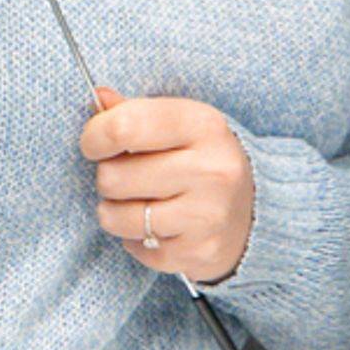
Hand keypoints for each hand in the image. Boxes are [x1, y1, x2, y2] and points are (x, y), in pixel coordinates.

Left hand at [80, 86, 252, 283]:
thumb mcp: (178, 124)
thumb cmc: (201, 160)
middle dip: (108, 177)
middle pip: (112, 176)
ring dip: (115, 212)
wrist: (255, 212)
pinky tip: (157, 227)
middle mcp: (209, 169)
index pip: (124, 127)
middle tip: (126, 177)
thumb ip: (134, 111)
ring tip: (136, 203)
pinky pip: (136, 247)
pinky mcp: (200, 252)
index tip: (95, 144)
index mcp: (202, 124)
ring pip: (116, 217)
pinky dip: (135, 239)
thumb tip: (99, 97)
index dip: (94, 136)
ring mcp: (207, 215)